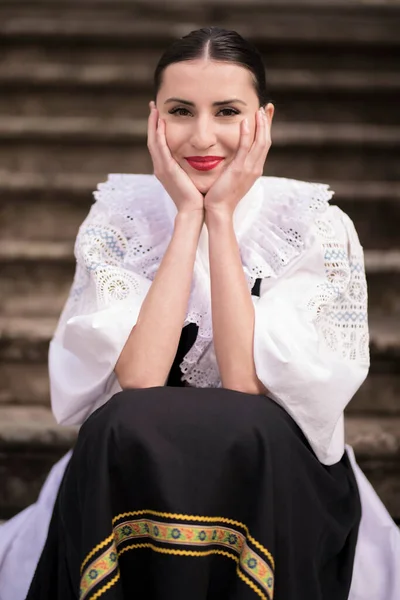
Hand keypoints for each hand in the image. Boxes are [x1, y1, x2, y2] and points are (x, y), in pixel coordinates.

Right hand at [147, 101, 203, 215]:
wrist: (193, 210)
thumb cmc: (196, 196)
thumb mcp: (190, 178)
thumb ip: (190, 167)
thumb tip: (198, 157)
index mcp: (165, 169)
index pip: (158, 145)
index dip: (157, 130)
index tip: (159, 115)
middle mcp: (160, 167)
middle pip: (152, 140)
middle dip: (152, 123)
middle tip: (152, 106)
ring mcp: (161, 168)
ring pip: (153, 141)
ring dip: (153, 124)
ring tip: (154, 109)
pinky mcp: (166, 169)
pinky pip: (160, 147)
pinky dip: (159, 134)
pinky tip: (161, 122)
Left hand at [204, 107, 271, 218]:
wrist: (218, 210)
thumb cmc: (221, 196)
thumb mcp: (232, 177)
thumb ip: (236, 165)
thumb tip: (233, 156)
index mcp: (254, 169)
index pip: (263, 145)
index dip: (266, 129)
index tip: (266, 114)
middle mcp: (255, 168)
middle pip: (266, 141)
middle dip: (267, 123)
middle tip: (266, 107)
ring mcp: (249, 169)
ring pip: (260, 142)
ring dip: (261, 125)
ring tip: (258, 110)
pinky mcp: (239, 170)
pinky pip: (245, 148)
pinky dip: (247, 134)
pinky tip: (245, 121)